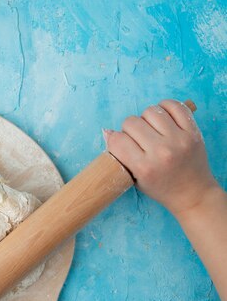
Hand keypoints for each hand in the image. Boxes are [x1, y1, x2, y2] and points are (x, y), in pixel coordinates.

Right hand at [104, 99, 218, 215]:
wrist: (193, 194)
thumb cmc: (161, 188)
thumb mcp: (135, 179)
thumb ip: (120, 156)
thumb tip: (106, 131)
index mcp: (145, 167)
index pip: (117, 140)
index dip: (115, 141)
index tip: (122, 146)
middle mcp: (161, 152)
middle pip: (131, 122)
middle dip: (129, 129)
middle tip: (138, 140)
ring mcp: (179, 140)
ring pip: (150, 111)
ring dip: (146, 118)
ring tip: (151, 129)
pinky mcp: (193, 132)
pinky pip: (175, 106)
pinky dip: (165, 107)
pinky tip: (163, 118)